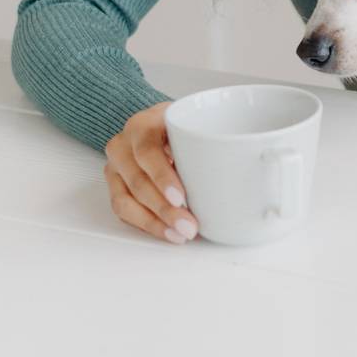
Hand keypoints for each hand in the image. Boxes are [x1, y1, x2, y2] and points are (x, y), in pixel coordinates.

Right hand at [103, 100, 199, 244]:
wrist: (158, 123)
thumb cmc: (180, 125)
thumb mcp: (193, 123)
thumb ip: (207, 141)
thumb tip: (241, 166)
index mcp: (143, 125)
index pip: (148, 152)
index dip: (162, 177)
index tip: (181, 197)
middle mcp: (123, 145)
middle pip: (138, 181)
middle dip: (164, 209)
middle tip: (188, 225)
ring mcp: (115, 166)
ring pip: (126, 201)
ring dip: (155, 222)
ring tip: (180, 233)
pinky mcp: (115, 184)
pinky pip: (123, 210)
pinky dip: (146, 224)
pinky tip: (167, 231)